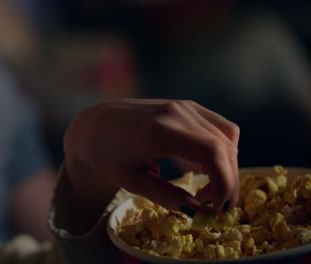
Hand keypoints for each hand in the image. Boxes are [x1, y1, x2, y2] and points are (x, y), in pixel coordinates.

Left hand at [64, 99, 239, 216]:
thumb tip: (197, 212)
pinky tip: (203, 168)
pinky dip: (220, 148)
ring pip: (226, 135)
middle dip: (228, 179)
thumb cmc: (106, 154)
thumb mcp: (131, 181)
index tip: (218, 207)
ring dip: (227, 164)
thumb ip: (166, 196)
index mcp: (161, 131)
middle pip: (224, 145)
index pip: (213, 152)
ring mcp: (183, 106)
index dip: (225, 181)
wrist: (92, 126)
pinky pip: (216, 126)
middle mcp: (178, 112)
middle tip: (217, 207)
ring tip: (210, 190)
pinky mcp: (184, 106)